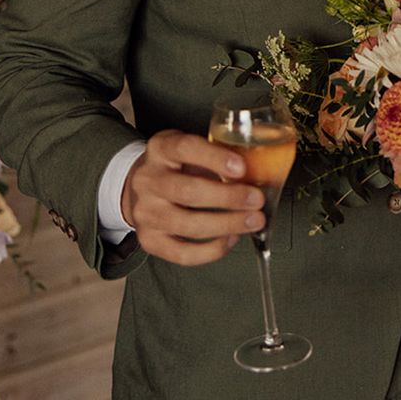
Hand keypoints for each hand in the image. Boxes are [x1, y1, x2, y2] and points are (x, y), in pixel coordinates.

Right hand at [120, 129, 265, 264]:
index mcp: (161, 148)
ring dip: (226, 224)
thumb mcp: (193, 147)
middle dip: (228, 198)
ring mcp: (145, 213)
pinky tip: (231, 238)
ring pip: (187, 225)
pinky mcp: (149, 240)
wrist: (142, 185)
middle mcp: (148, 180)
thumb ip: (219, 154)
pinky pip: (182, 253)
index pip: (186, 149)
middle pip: (188, 192)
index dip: (215, 158)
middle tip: (256, 199)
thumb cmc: (178, 164)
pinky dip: (211, 250)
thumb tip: (258, 168)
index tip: (242, 168)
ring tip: (253, 221)